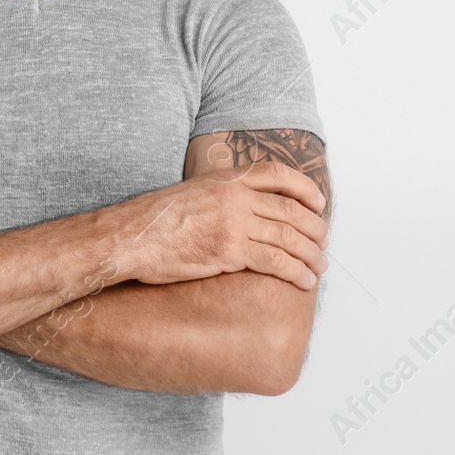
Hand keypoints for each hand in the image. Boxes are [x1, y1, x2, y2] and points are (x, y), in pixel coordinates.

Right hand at [118, 162, 328, 288]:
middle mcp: (234, 197)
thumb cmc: (155, 220)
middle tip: (323, 243)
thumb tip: (246, 211)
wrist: (131, 237)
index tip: (318, 203)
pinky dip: (296, 271)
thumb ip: (221, 195)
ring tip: (320, 267)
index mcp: (225, 179)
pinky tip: (304, 280)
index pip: (277, 174)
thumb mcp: (192, 192)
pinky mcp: (229, 252)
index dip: (304, 188)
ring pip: (288, 237)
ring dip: (311, 254)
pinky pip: (275, 261)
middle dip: (315, 229)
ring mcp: (233, 224)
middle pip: (290, 209)